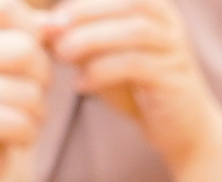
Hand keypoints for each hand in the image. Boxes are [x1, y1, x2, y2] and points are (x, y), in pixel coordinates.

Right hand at [0, 0, 50, 181]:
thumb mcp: (12, 61)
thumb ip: (35, 35)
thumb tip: (61, 21)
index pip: (9, 7)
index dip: (35, 33)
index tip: (26, 58)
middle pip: (26, 50)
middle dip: (41, 79)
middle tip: (23, 95)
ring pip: (28, 92)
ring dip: (36, 113)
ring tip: (13, 117)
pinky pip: (21, 124)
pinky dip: (26, 136)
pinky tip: (8, 137)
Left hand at [41, 0, 221, 166]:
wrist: (181, 129)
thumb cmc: (135, 86)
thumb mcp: (100, 54)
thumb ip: (76, 35)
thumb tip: (40, 24)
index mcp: (150, 4)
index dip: (81, 0)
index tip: (50, 15)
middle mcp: (168, 19)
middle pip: (125, 0)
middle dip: (82, 11)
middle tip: (50, 30)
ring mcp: (175, 47)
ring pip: (134, 29)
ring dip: (91, 39)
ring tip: (62, 55)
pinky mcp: (175, 77)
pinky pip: (137, 65)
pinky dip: (103, 71)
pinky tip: (82, 84)